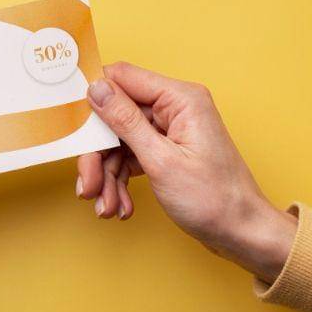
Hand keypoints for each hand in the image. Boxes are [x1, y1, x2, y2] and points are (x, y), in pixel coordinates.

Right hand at [76, 62, 296, 283]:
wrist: (242, 234)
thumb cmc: (214, 199)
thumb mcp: (161, 160)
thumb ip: (125, 121)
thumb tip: (97, 88)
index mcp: (181, 99)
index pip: (123, 77)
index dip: (94, 96)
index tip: (69, 120)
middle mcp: (175, 108)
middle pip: (116, 117)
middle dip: (98, 154)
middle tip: (88, 185)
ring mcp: (170, 131)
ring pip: (119, 142)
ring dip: (107, 176)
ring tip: (107, 206)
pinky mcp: (166, 152)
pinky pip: (131, 158)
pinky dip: (121, 182)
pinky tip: (121, 206)